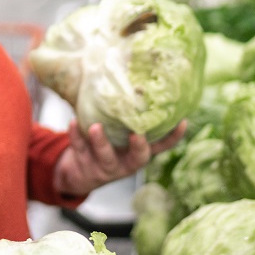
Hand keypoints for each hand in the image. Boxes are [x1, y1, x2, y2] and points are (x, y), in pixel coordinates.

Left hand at [54, 120, 185, 197]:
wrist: (79, 175)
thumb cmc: (106, 146)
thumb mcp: (118, 138)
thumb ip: (126, 119)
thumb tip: (135, 79)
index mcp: (137, 154)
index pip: (161, 147)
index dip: (173, 137)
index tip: (182, 122)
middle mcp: (126, 163)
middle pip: (137, 159)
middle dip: (138, 147)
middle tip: (136, 134)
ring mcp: (106, 167)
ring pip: (105, 156)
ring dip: (100, 141)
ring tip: (95, 126)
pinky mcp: (84, 166)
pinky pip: (80, 150)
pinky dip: (75, 136)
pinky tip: (72, 122)